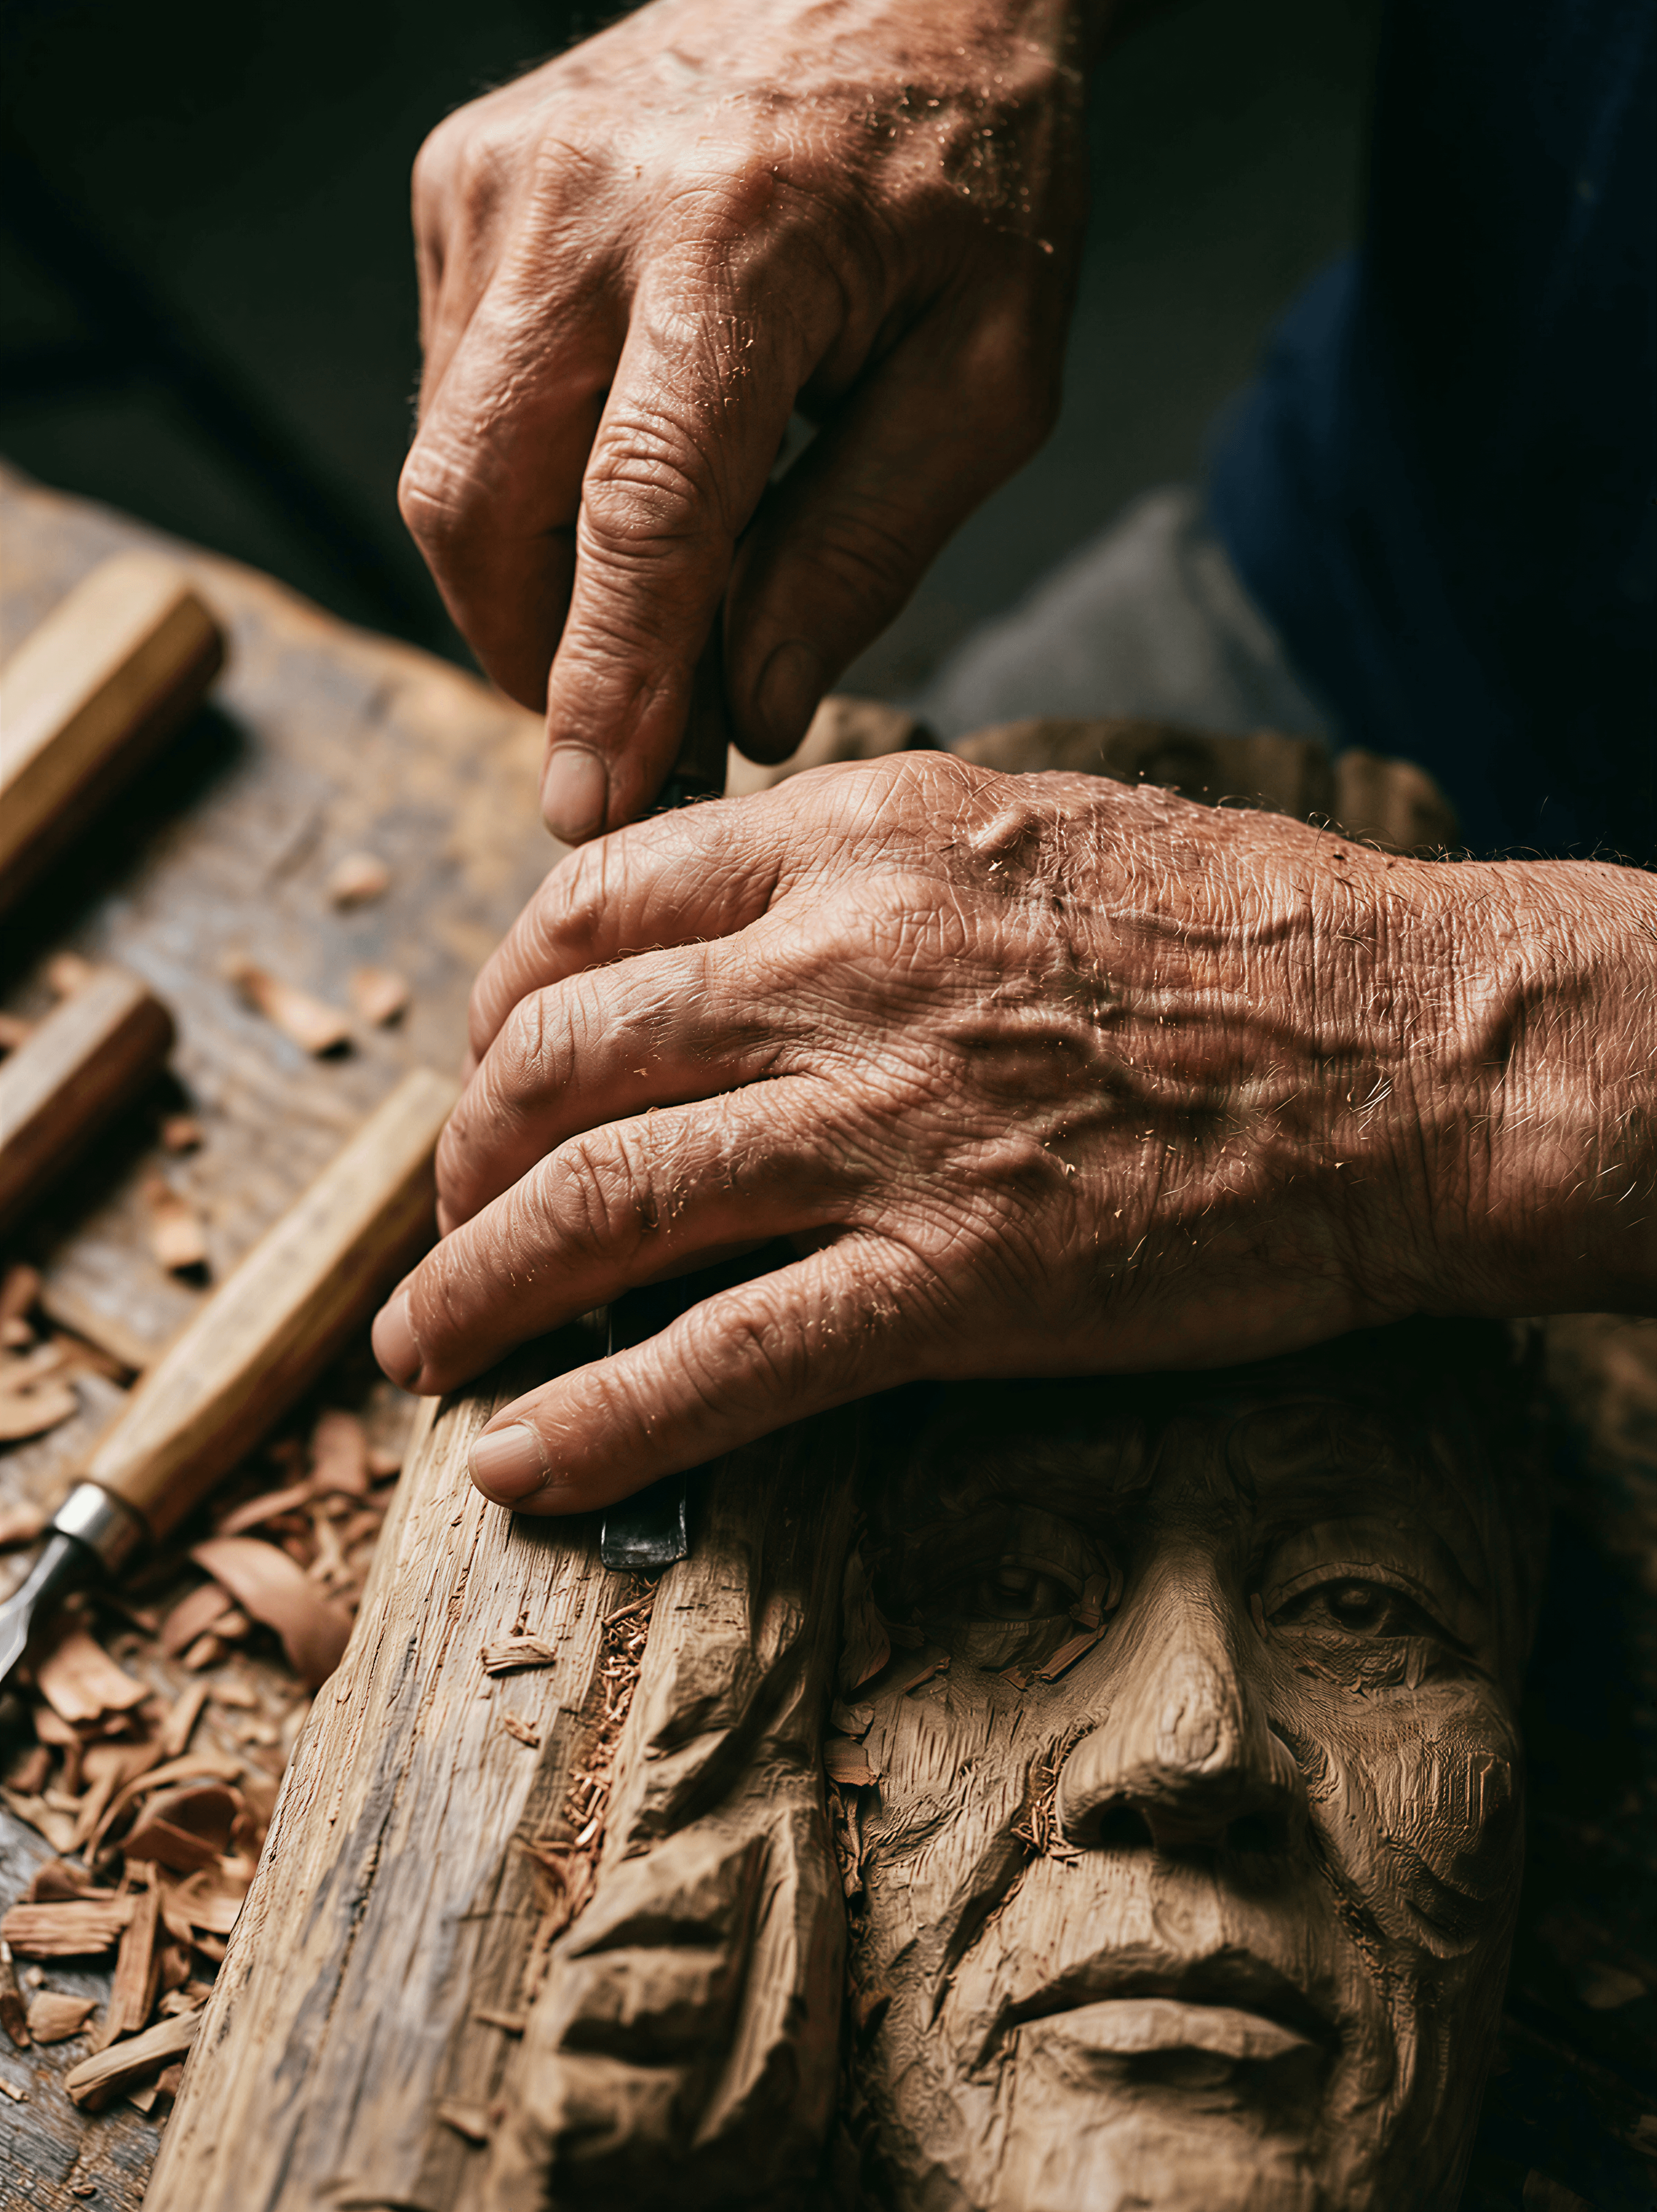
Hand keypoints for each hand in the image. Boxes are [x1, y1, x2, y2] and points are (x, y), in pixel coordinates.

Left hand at [370, 753, 1656, 1511]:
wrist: (1421, 1051)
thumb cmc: (1255, 938)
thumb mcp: (1041, 827)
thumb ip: (880, 860)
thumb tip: (762, 908)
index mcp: (864, 840)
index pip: (597, 901)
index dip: (505, 995)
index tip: (491, 1065)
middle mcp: (845, 969)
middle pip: (562, 1058)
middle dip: (467, 1156)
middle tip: (452, 1222)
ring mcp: (892, 1127)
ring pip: (601, 1204)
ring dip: (476, 1289)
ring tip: (424, 1352)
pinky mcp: (957, 1279)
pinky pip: (722, 1360)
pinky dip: (596, 1419)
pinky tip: (520, 1466)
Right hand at [399, 0, 1091, 839]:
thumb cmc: (967, 175)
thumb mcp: (988, 378)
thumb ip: (867, 552)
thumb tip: (747, 707)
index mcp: (739, 245)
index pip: (638, 516)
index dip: (606, 681)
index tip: (588, 806)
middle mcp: (585, 203)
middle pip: (481, 506)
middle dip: (538, 654)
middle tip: (627, 723)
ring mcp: (501, 183)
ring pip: (447, 465)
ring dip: (529, 577)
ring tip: (647, 587)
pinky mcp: (460, 180)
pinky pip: (451, 390)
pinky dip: (519, 478)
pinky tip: (614, 456)